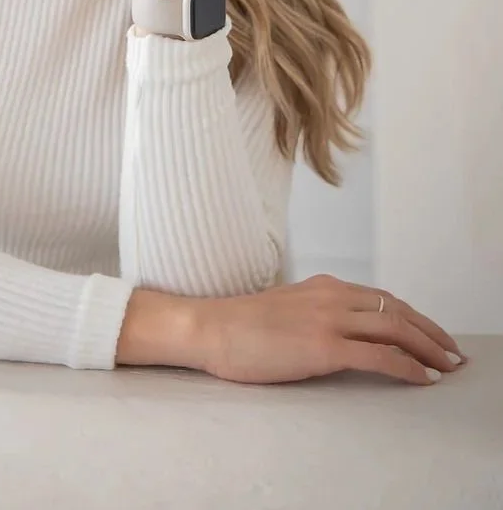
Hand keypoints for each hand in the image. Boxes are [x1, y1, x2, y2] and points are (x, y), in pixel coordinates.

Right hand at [182, 274, 467, 386]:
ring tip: (447, 366)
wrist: (210, 327)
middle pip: (398, 310)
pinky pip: (379, 355)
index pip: (383, 298)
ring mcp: (330, 318)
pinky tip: (422, 377)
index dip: (414, 317)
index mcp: (324, 285)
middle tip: (453, 352)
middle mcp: (333, 295)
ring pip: (396, 328)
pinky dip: (407, 366)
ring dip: (428, 348)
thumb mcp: (286, 308)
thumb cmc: (240, 325)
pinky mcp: (324, 346)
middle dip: (431, 332)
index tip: (432, 334)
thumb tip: (338, 334)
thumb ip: (316, 313)